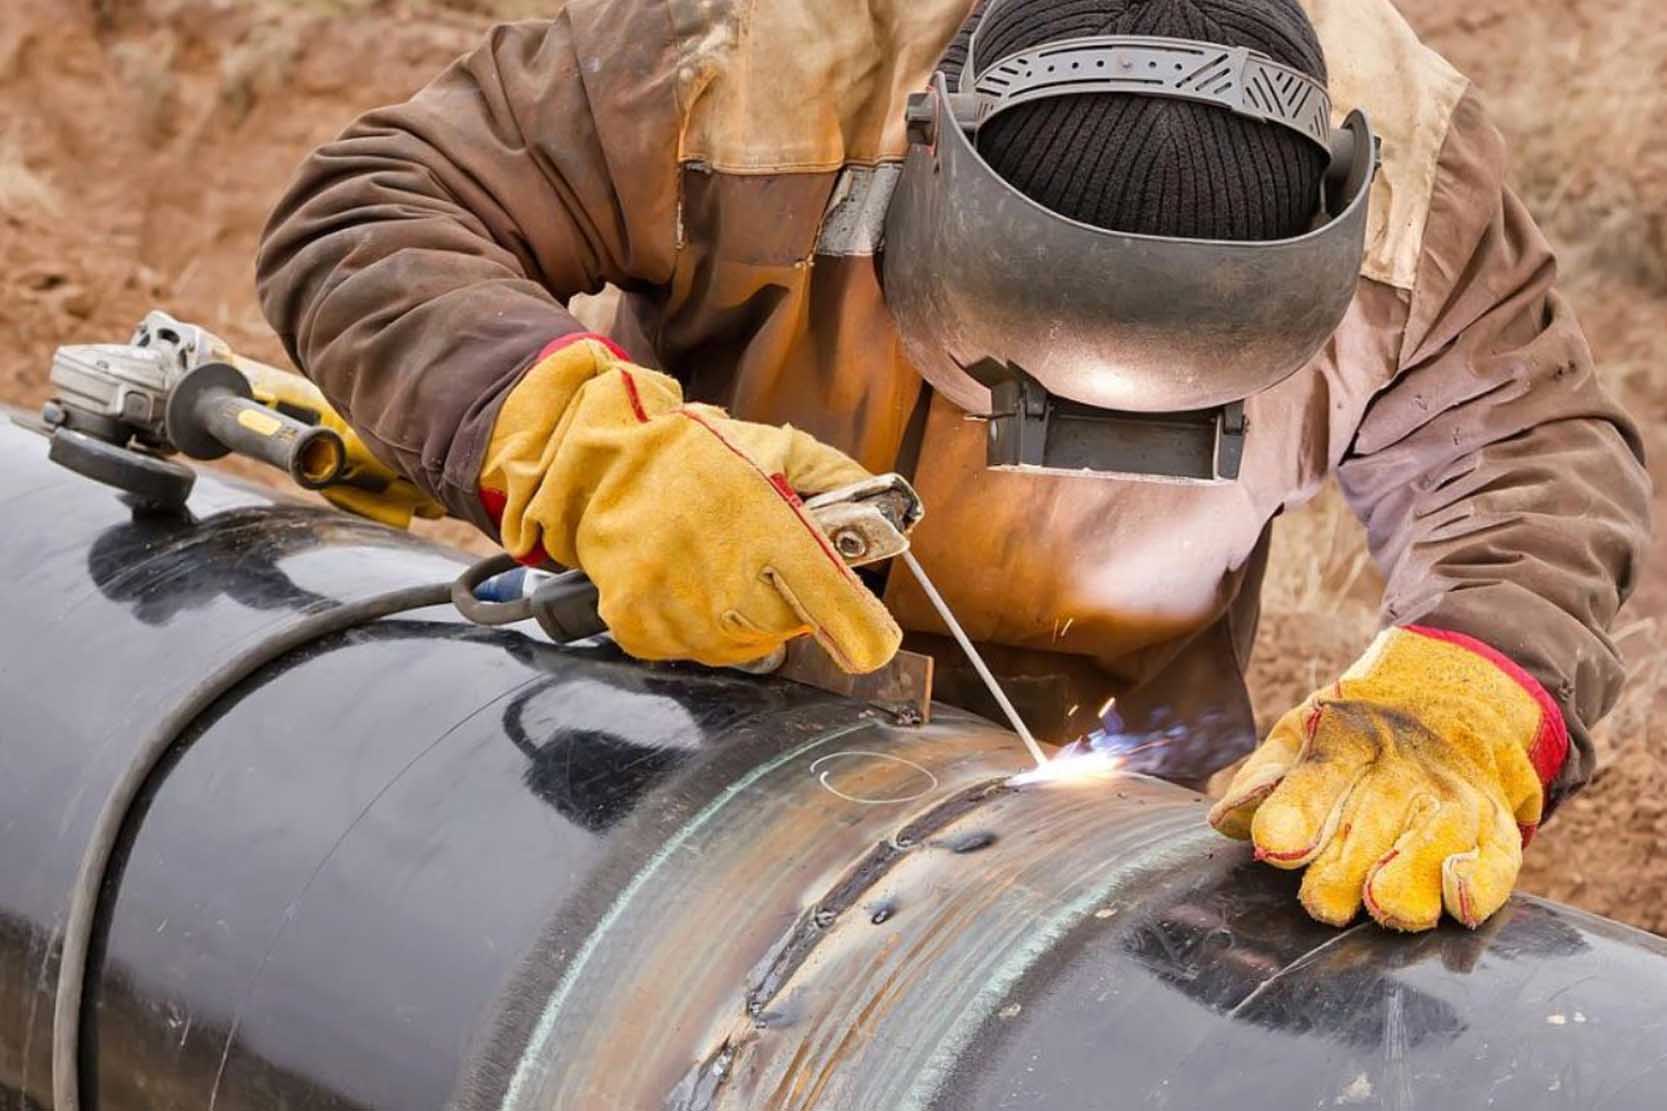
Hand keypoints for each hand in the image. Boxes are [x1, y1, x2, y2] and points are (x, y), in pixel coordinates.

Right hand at [478, 334, 900, 672]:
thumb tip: (888, 513)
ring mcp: (679, 606)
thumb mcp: (776, 447)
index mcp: (769, 529)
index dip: (861, 631)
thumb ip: (837, 479)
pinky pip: (690, 651)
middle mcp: (725, 576)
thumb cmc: (693, 455)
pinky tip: (686, 586)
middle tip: (764, 565)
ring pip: (741, 648)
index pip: (835, 605)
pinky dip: (695, 628)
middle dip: (787, 603)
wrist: (600, 462)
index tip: (871, 643)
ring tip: (720, 571)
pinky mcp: (639, 624)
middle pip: (788, 628)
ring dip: (742, 621)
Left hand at [1209, 626, 1565, 930]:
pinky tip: (1454, 900)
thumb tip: (1227, 819)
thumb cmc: (1353, 741)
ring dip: (1403, 885)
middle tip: (1320, 899)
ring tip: (1378, 905)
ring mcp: (1454, 799)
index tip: (1276, 847)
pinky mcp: (1494, 833)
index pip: (1319, 778)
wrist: (1451, 710)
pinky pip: (1492, 865)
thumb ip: (1264, 780)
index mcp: (1347, 737)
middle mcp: (1404, 768)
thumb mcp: (1301, 737)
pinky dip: (1476, 885)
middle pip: (1369, 827)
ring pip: (1430, 848)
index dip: (1298, 814)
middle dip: (1341, 871)